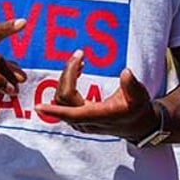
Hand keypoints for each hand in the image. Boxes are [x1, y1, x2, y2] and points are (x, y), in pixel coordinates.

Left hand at [34, 51, 159, 142]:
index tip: (38, 107)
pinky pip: (64, 101)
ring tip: (80, 61)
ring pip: (61, 99)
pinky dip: (67, 84)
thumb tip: (125, 72)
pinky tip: (78, 71)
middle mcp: (85, 121)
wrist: (137, 124)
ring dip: (66, 78)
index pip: (72, 114)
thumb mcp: (140, 96)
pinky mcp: (78, 117)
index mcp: (99, 116)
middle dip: (68, 74)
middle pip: (64, 99)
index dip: (55, 111)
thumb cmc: (137, 109)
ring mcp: (80, 121)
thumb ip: (132, 85)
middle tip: (79, 55)